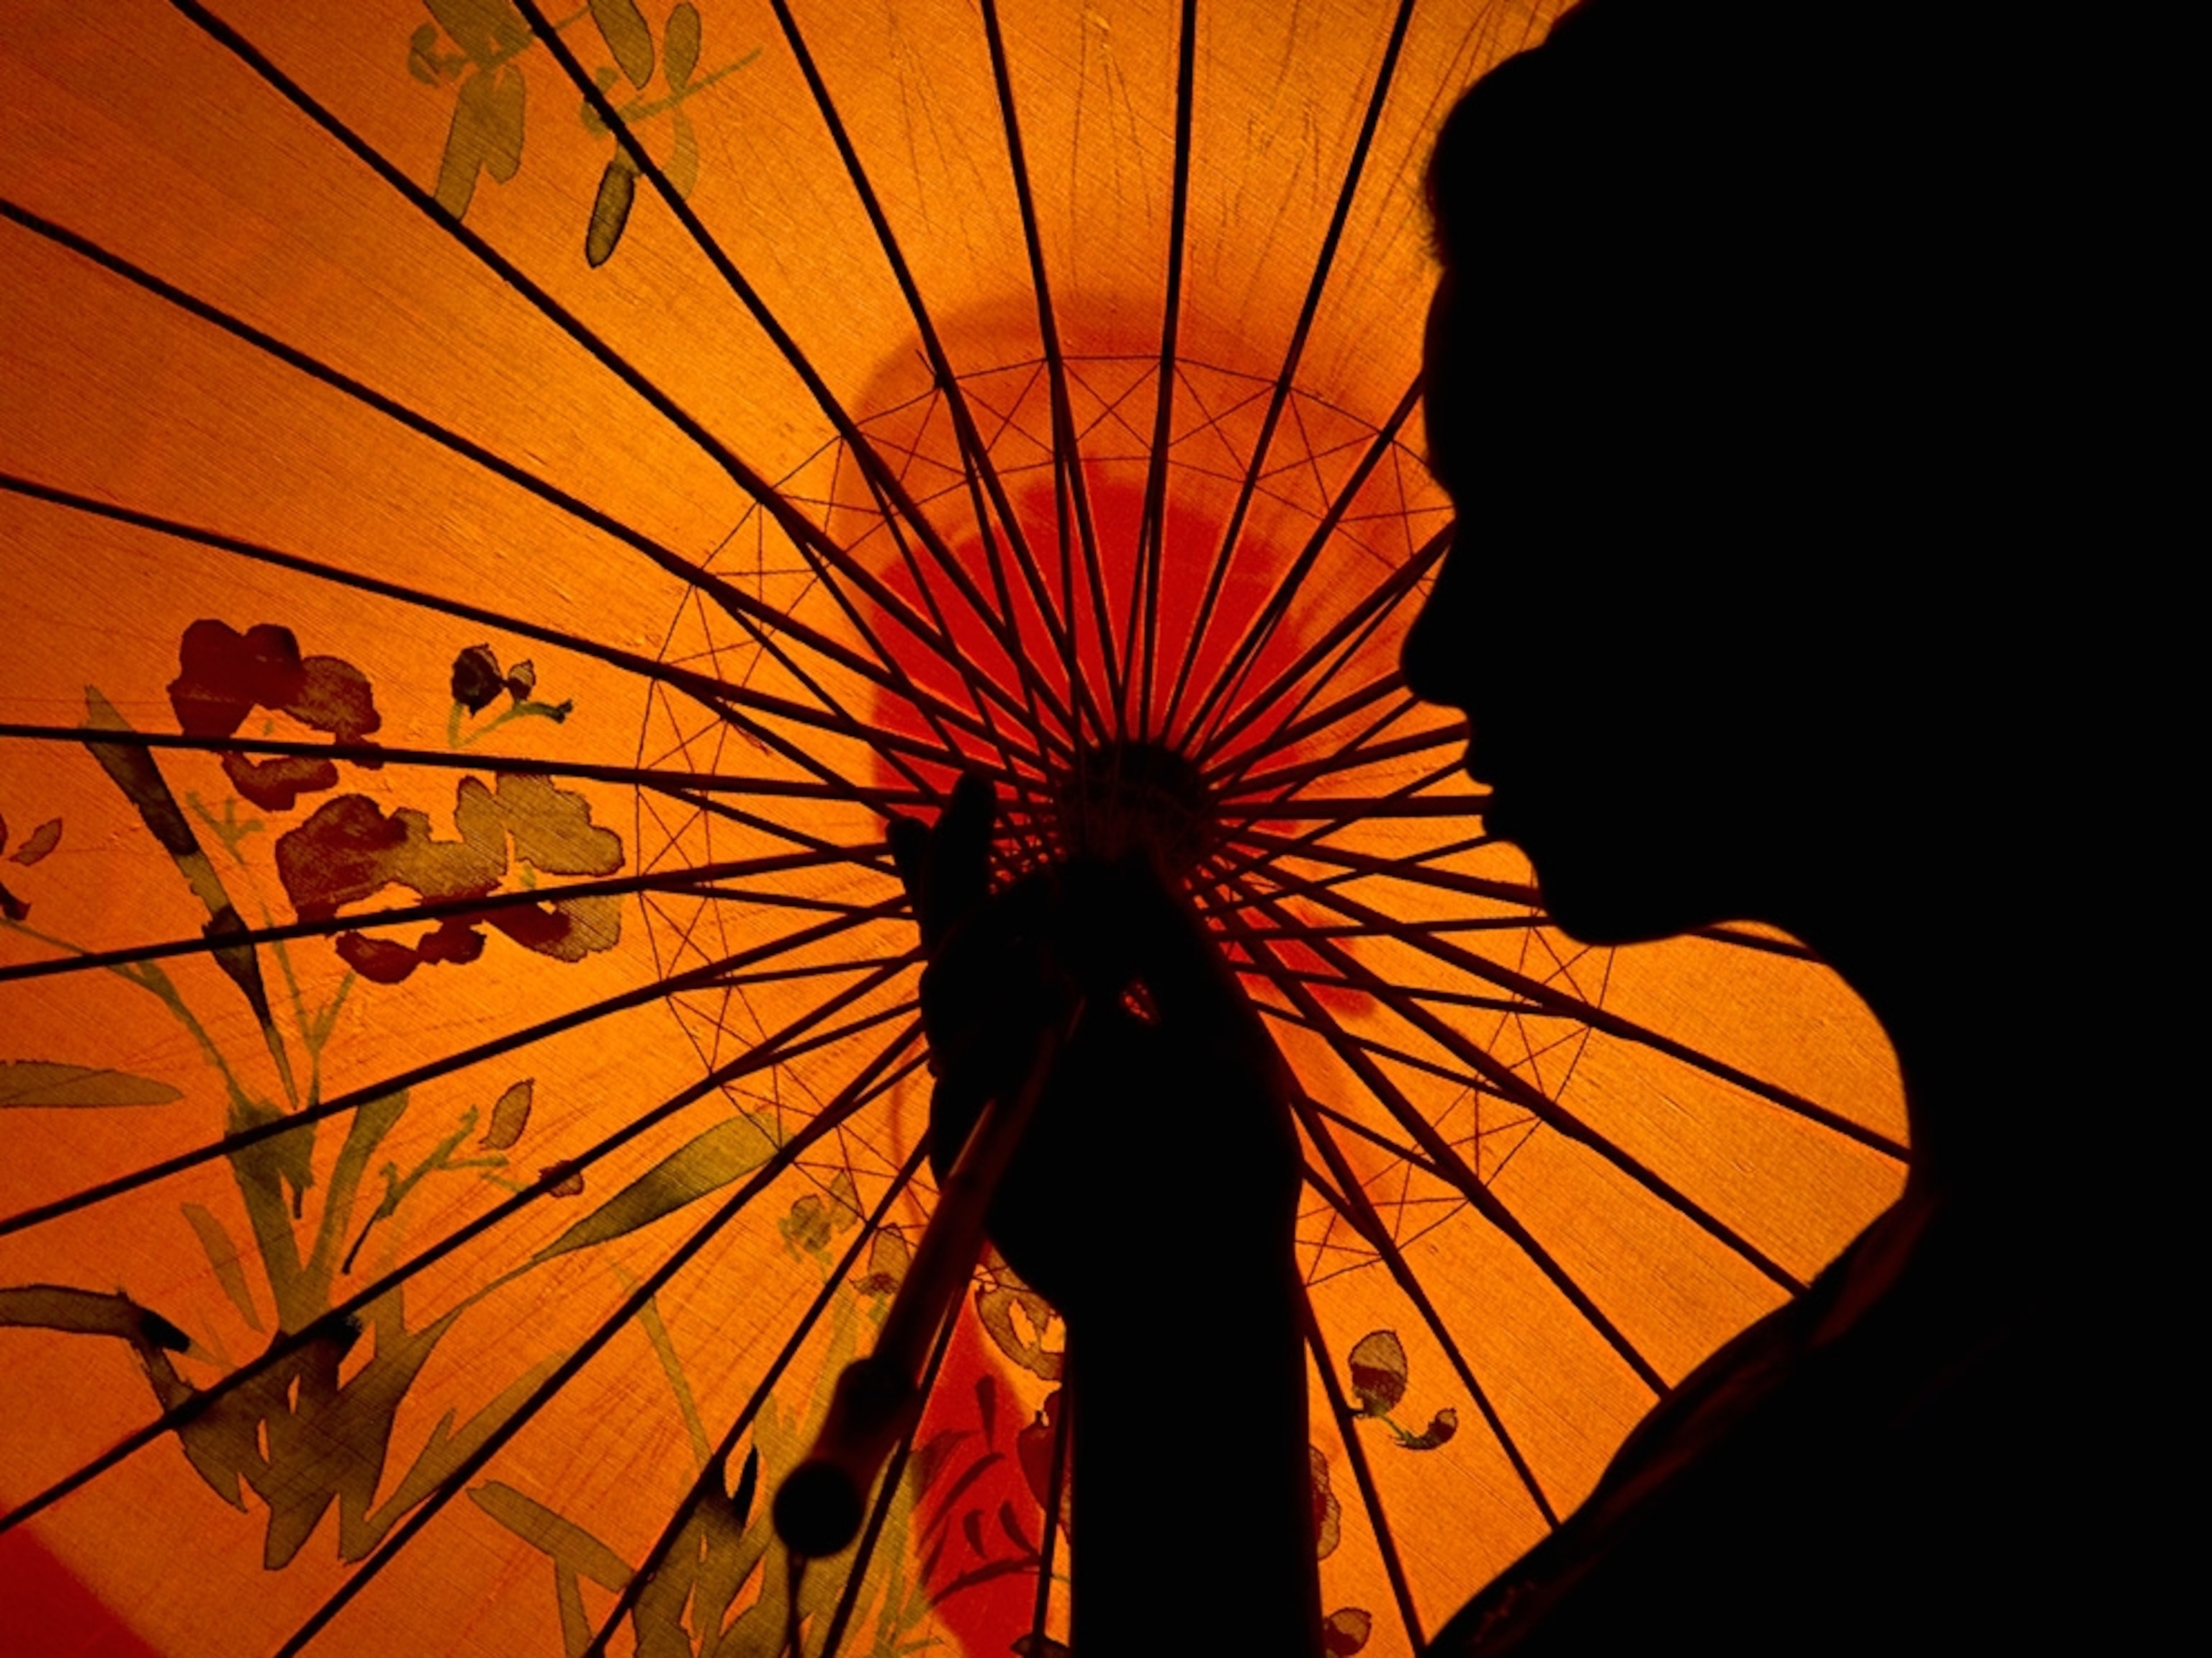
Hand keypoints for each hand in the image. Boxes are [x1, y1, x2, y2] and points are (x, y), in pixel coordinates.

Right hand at [889, 774, 1302, 1322]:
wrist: (1206, 1289)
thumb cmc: (1231, 1173)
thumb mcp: (1224, 1038)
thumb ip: (1174, 950)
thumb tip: (1122, 852)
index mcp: (1086, 1006)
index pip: (1013, 915)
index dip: (973, 856)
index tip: (969, 784)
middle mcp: (1029, 1039)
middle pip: (958, 937)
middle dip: (958, 871)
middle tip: (967, 816)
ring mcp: (996, 1090)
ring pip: (947, 988)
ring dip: (987, 940)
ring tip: (1042, 927)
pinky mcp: (975, 1148)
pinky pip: (954, 1073)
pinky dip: (987, 1033)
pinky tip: (1036, 1007)